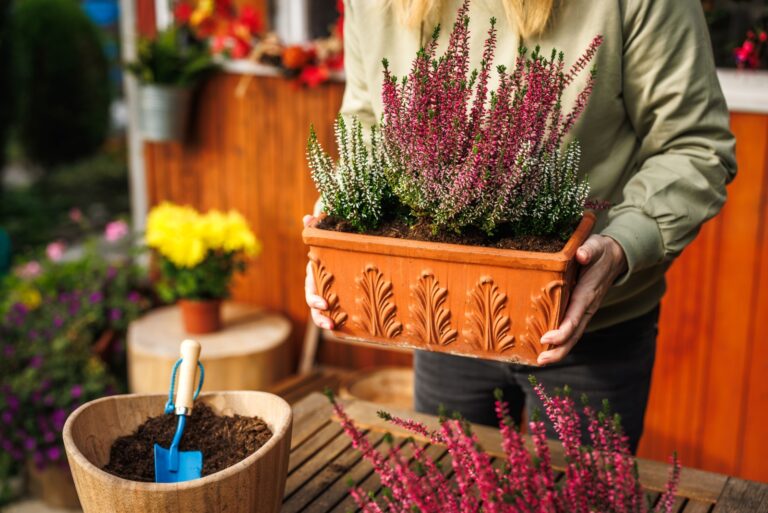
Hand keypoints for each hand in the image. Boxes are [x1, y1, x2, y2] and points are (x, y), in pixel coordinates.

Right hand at [303, 202, 333, 329]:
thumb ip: (316, 227)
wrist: (338, 244)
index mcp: (314, 274)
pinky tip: (352, 328)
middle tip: (329, 323)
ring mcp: (330, 294)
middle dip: (319, 317)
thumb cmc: (331, 240)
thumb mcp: (324, 233)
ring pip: (325, 313)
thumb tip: (307, 218)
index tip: (324, 303)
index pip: (310, 289)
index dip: (314, 298)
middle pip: (315, 307)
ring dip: (327, 321)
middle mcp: (319, 287)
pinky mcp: (342, 297)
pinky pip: (340, 311)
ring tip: (335, 328)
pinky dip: (343, 320)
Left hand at [536, 235, 627, 364]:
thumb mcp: (595, 245)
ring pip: (573, 335)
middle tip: (541, 361)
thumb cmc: (601, 250)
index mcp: (588, 294)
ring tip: (540, 361)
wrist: (616, 256)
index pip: (575, 317)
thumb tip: (581, 255)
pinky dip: (560, 341)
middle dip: (559, 350)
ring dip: (558, 350)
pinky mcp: (581, 310)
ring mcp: (585, 311)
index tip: (547, 338)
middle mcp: (587, 307)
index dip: (562, 331)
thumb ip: (588, 250)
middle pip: (574, 334)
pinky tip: (546, 347)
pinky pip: (571, 329)